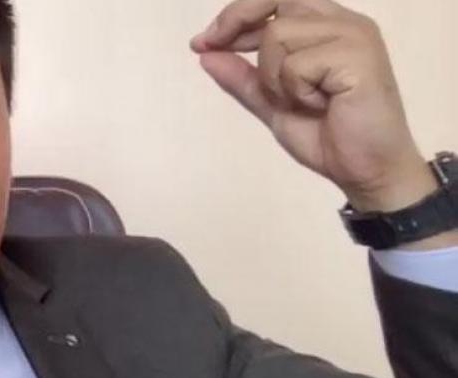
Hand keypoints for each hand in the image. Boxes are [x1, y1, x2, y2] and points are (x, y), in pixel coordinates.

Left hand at [191, 0, 437, 212]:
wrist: (365, 171)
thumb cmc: (327, 136)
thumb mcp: (272, 103)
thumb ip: (242, 78)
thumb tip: (204, 53)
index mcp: (327, 25)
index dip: (236, 14)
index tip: (202, 42)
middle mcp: (342, 21)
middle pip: (275, 1)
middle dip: (236, 23)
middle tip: (209, 46)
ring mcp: (353, 35)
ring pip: (277, 33)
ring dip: (273, 75)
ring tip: (303, 100)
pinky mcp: (358, 56)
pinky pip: (296, 64)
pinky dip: (295, 90)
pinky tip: (322, 105)